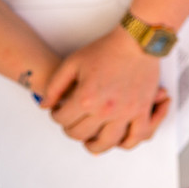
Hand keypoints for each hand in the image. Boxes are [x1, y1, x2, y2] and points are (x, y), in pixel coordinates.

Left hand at [43, 25, 167, 153]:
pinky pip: (138, 136)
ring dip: (95, 145)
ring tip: (92, 140)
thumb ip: (54, 86)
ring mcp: (126, 112)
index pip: (62, 120)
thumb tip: (45, 106)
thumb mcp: (72, 63)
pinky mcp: (143, 110)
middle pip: (80, 134)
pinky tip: (119, 139)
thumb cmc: (107, 49)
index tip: (60, 110)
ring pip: (107, 143)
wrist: (137, 42)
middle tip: (74, 121)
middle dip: (71, 128)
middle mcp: (105, 109)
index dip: (57, 115)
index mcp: (86, 98)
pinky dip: (128, 142)